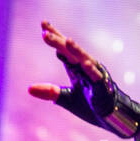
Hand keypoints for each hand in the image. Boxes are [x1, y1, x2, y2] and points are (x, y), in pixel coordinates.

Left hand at [28, 20, 139, 138]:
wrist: (110, 117)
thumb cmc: (90, 104)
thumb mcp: (65, 97)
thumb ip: (49, 91)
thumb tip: (28, 89)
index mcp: (76, 67)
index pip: (63, 48)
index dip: (55, 36)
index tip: (43, 23)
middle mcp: (85, 67)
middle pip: (70, 51)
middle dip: (58, 42)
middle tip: (45, 33)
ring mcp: (95, 75)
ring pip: (84, 60)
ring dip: (76, 51)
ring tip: (67, 41)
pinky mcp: (103, 87)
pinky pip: (97, 77)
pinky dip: (92, 70)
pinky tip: (85, 63)